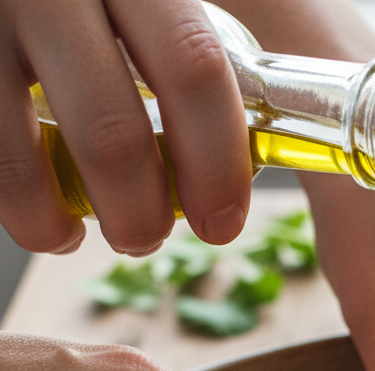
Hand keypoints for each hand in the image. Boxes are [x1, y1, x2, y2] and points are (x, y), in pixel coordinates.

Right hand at [0, 0, 251, 254]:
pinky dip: (13, 201)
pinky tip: (36, 208)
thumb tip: (275, 155)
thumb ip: (199, 55)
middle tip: (147, 237)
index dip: (217, 164)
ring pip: (22, 154)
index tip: (224, 220)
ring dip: (56, 220)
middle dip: (141, 211)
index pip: (195, 69)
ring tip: (77, 236)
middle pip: (112, 130)